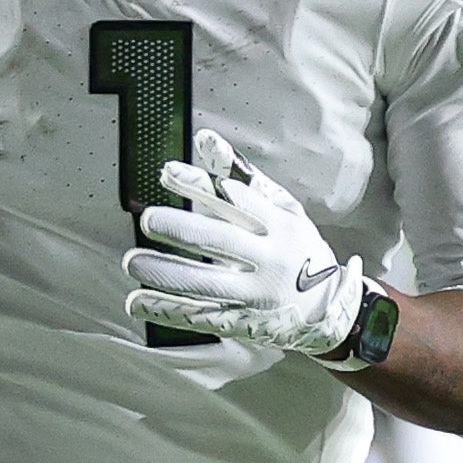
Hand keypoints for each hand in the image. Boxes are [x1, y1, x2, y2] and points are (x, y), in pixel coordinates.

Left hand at [126, 131, 367, 359]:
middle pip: (222, 241)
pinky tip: (137, 301)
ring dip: (165, 272)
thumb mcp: (286, 210)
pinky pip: (200, 316)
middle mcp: (269, 260)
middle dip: (182, 228)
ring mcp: (255, 296)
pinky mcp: (242, 323)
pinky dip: (166, 309)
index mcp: (280, 227)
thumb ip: (244, 177)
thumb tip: (205, 140)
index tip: (168, 173)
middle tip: (149, 220)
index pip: (240, 202)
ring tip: (133, 262)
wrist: (329, 309)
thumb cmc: (298, 249)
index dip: (202, 187)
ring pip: (206, 284)